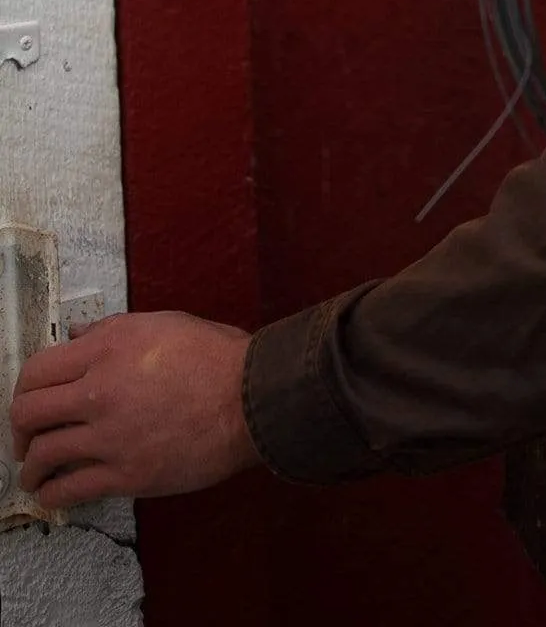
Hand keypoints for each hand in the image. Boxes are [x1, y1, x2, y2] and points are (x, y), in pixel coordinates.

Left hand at [9, 311, 259, 507]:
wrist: (252, 399)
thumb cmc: (217, 357)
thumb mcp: (164, 323)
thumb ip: (113, 329)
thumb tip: (79, 335)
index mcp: (107, 348)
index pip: (37, 370)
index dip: (24, 387)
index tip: (30, 401)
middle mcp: (99, 391)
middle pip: (28, 413)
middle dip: (20, 428)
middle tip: (26, 437)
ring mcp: (110, 437)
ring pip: (42, 455)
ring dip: (30, 466)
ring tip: (34, 473)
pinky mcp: (126, 474)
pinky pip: (70, 489)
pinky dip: (53, 494)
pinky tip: (54, 493)